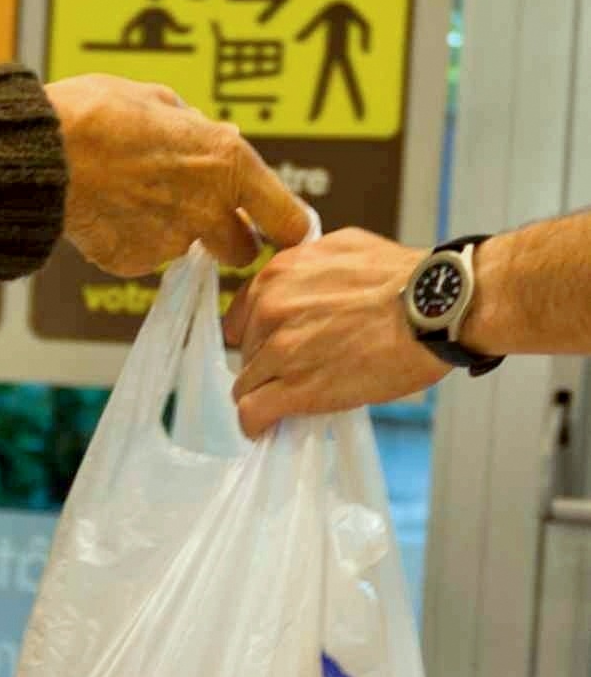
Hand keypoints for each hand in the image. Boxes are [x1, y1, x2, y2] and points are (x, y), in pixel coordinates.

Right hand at [45, 75, 307, 276]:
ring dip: (171, 231)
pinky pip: (143, 255)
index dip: (291, 227)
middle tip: (204, 217)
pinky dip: (132, 239)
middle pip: (242, 251)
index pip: (288, 218)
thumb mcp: (160, 101)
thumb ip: (196, 129)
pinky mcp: (135, 263)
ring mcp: (171, 243)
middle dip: (229, 239)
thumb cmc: (98, 113)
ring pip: (185, 249)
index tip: (289, 231)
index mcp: (227, 163)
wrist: (42, 153)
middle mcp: (208, 210)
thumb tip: (211, 136)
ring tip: (131, 195)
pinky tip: (108, 210)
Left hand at [222, 228, 449, 437]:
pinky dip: (256, 424)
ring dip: (266, 396)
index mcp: (279, 274)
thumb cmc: (404, 280)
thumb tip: (304, 285)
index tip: (275, 350)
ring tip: (291, 404)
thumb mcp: (345, 248)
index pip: (242, 318)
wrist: (433, 308)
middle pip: (247, 354)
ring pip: (246, 386)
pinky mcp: (295, 389)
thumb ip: (310, 269)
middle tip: (299, 376)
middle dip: (267, 367)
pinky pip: (252, 413)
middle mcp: (271, 309)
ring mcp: (280, 351)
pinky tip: (269, 427)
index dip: (259, 339)